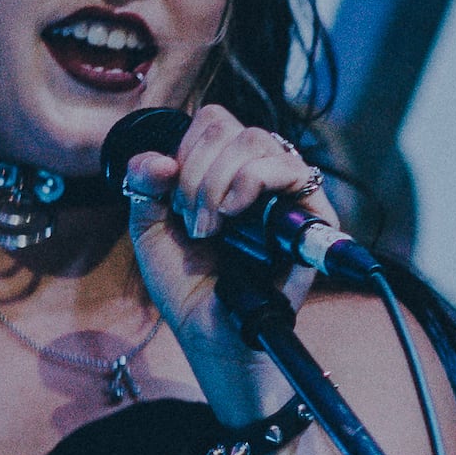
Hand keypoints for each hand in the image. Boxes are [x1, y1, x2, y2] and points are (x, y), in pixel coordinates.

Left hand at [119, 104, 333, 413]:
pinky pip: (291, 169)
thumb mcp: (150, 229)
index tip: (173, 199)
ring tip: (212, 226)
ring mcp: (286, 190)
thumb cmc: (189, 285)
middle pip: (229, 126)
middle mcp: (257, 173)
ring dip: (218, 181)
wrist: (212, 333)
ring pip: (256, 140)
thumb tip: (160, 158)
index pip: (210, 122)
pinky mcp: (312, 213)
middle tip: (193, 222)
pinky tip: (234, 213)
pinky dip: (252, 181)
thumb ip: (143, 185)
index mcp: (223, 168)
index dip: (184, 151)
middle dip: (196, 172)